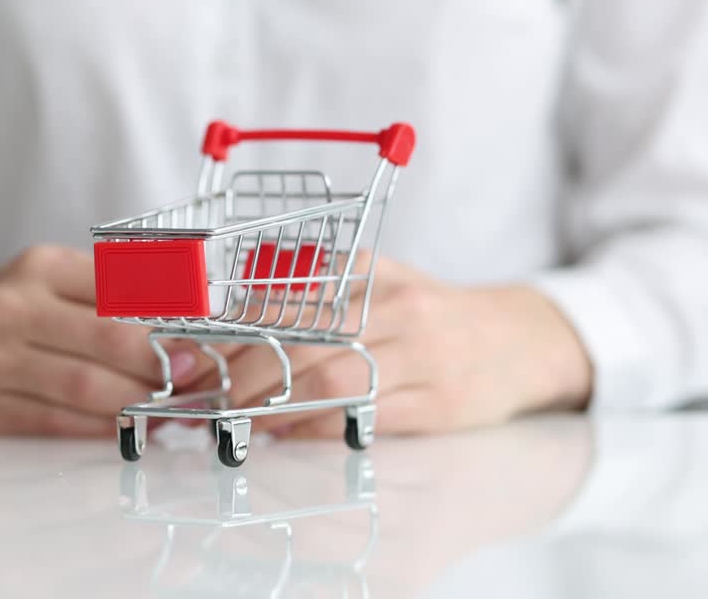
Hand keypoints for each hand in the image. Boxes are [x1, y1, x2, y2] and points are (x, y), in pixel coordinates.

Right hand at [0, 245, 205, 434]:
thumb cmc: (6, 310)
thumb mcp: (49, 278)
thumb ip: (110, 289)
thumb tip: (189, 310)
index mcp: (38, 267)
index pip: (118, 290)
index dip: (167, 318)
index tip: (201, 338)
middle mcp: (10, 308)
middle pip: (106, 341)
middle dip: (160, 365)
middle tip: (194, 379)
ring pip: (83, 388)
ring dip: (136, 404)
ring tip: (166, 408)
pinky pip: (54, 421)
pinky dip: (97, 428)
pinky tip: (123, 426)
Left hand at [185, 256, 591, 435]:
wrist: (517, 340)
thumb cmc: (428, 314)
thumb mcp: (375, 283)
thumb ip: (311, 295)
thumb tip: (230, 323)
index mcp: (368, 273)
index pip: (282, 299)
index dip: (228, 333)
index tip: (190, 360)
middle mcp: (394, 307)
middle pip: (299, 342)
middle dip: (241, 376)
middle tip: (204, 401)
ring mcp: (420, 355)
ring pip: (330, 380)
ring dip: (273, 407)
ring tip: (237, 423)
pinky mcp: (439, 402)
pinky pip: (365, 417)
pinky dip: (318, 428)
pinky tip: (288, 434)